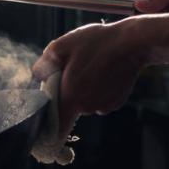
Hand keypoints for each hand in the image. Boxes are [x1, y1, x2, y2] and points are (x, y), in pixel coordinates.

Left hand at [32, 21, 147, 138]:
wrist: (132, 43)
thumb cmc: (96, 43)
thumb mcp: (62, 46)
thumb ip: (44, 64)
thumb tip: (37, 75)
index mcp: (70, 97)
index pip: (56, 124)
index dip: (50, 125)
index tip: (48, 121)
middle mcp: (87, 107)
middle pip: (70, 106)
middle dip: (68, 92)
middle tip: (73, 70)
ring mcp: (104, 106)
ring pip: (86, 102)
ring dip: (85, 90)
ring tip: (92, 67)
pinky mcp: (117, 102)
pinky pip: (101, 99)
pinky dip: (100, 90)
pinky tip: (105, 72)